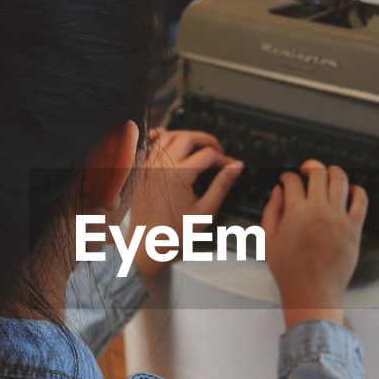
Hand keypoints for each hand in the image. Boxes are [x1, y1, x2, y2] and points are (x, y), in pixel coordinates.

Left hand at [129, 128, 243, 276]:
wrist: (147, 243)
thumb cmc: (174, 232)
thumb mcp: (205, 210)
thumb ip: (222, 185)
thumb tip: (236, 166)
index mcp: (179, 174)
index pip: (208, 155)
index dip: (224, 158)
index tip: (231, 166)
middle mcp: (162, 165)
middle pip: (189, 137)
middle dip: (208, 140)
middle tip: (219, 150)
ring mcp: (149, 165)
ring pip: (169, 136)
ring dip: (187, 136)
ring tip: (200, 145)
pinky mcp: (142, 169)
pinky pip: (150, 144)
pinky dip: (160, 136)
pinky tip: (168, 135)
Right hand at [262, 160, 367, 328]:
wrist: (312, 290)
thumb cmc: (289, 270)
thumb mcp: (268, 239)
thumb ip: (272, 211)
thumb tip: (278, 191)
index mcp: (296, 212)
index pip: (293, 182)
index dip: (288, 177)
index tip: (287, 180)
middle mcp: (319, 210)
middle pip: (318, 173)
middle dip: (310, 166)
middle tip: (307, 169)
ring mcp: (339, 217)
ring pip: (340, 180)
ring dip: (333, 171)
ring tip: (329, 173)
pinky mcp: (354, 228)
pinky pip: (361, 200)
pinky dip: (357, 190)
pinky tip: (350, 190)